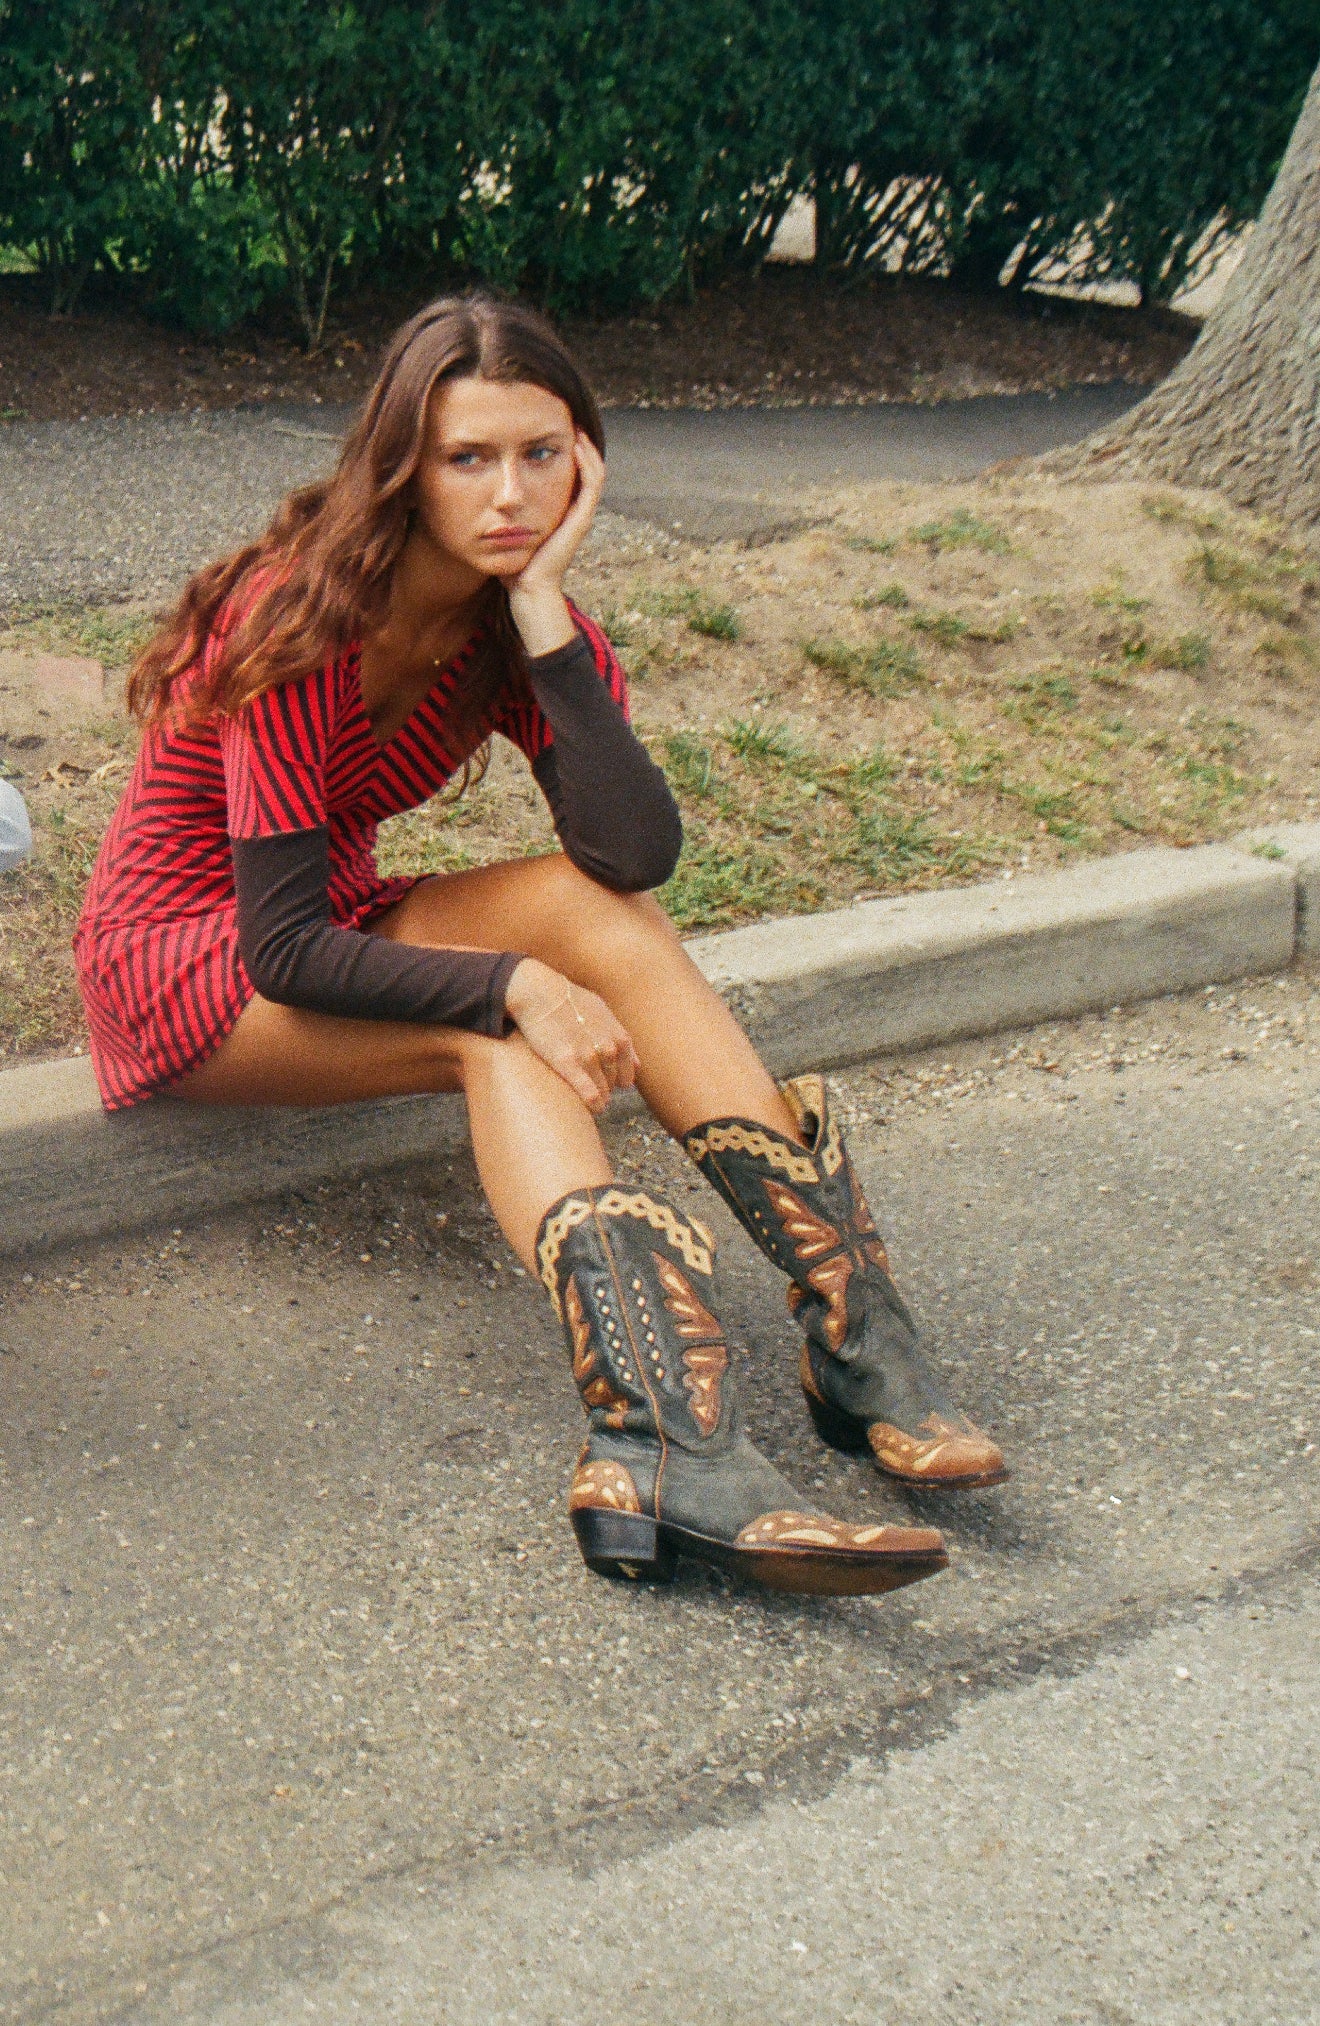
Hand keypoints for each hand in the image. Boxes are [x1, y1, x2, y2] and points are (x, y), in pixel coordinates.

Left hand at [505, 434, 605, 656]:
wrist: (528, 591)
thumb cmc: (514, 566)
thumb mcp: (507, 530)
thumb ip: (501, 514)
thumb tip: (479, 495)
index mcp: (559, 512)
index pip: (568, 472)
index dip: (561, 449)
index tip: (547, 427)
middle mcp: (573, 511)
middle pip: (584, 468)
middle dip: (576, 441)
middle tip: (565, 415)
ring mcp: (580, 515)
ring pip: (593, 470)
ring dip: (585, 445)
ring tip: (574, 422)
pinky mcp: (581, 520)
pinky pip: (593, 483)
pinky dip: (588, 461)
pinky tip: (576, 443)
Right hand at [505, 956, 637, 1112]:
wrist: (539, 992)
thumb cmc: (569, 1001)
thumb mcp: (603, 1013)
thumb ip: (620, 1038)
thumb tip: (637, 1065)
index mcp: (619, 1037)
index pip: (627, 1075)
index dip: (616, 1082)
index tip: (604, 1082)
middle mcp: (608, 1047)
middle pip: (613, 1084)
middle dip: (604, 1088)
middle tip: (589, 1086)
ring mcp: (588, 1056)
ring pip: (602, 1091)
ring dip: (597, 1098)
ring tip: (587, 1098)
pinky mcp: (567, 1063)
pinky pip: (588, 1094)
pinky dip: (592, 1103)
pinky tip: (592, 1108)